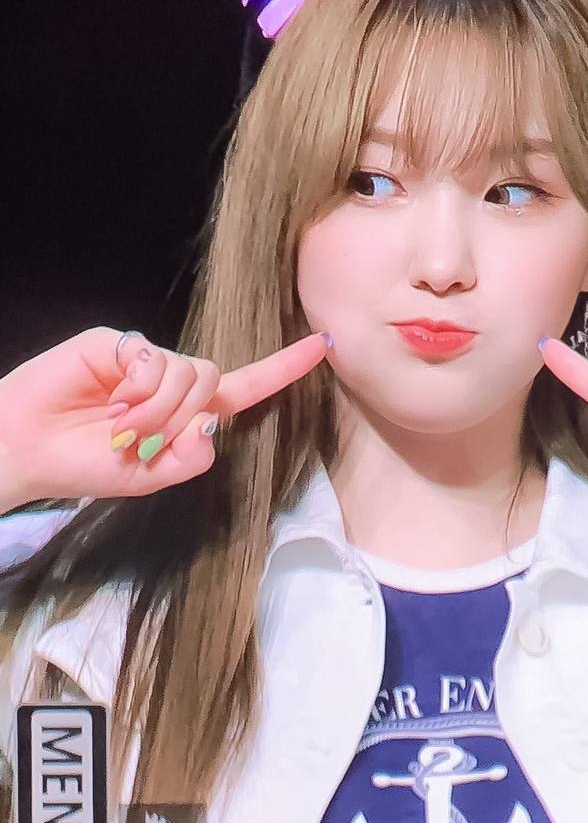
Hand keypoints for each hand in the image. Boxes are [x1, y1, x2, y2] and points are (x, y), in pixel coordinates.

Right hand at [0, 326, 331, 504]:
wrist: (26, 450)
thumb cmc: (84, 466)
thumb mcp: (148, 478)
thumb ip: (190, 459)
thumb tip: (214, 419)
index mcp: (188, 414)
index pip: (248, 388)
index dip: (285, 367)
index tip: (323, 345)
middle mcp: (174, 382)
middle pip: (214, 382)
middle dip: (178, 418)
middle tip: (134, 439)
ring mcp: (148, 360)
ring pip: (189, 372)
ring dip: (155, 409)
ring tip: (116, 424)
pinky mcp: (120, 344)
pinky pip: (155, 358)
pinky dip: (138, 387)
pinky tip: (108, 398)